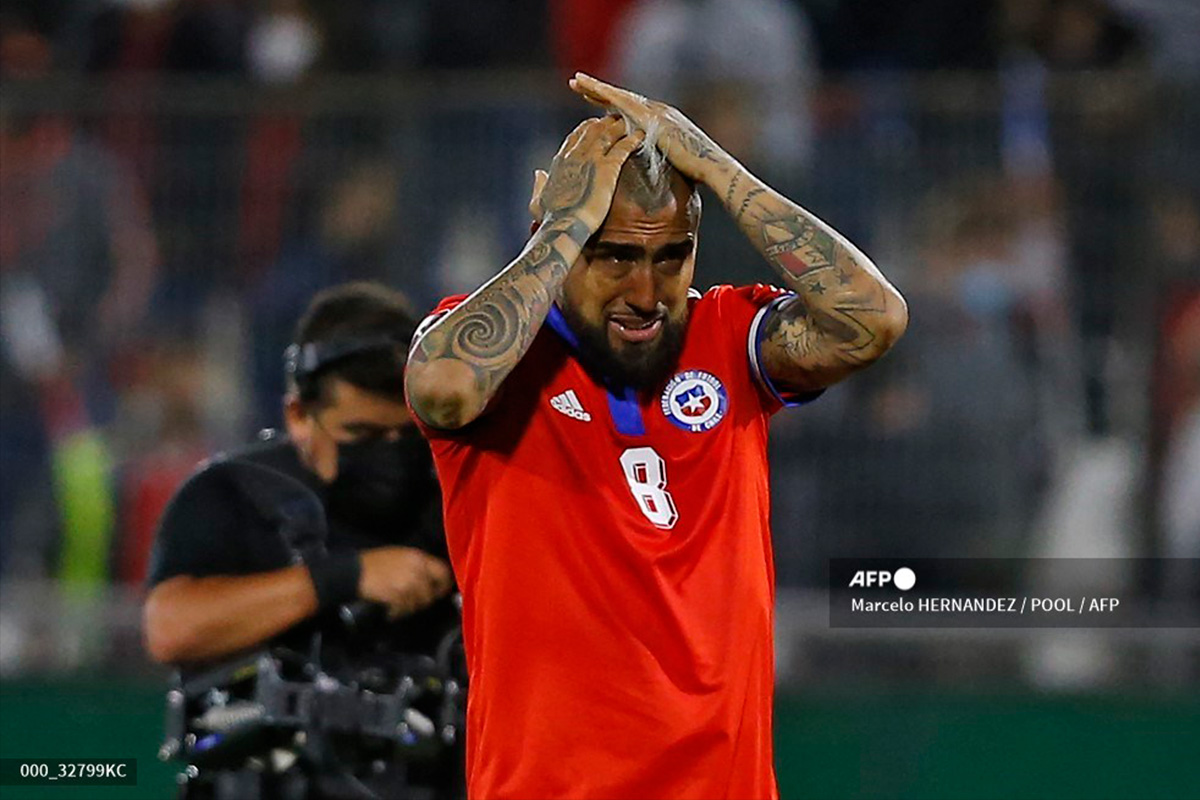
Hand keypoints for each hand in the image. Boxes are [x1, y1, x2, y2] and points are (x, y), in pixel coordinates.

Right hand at [358, 546, 453, 618]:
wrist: (353, 572)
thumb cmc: (374, 563)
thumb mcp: (399, 556)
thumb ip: (417, 566)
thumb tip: (430, 578)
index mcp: (418, 558)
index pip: (443, 572)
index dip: (443, 584)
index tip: (439, 591)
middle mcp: (417, 571)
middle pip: (430, 593)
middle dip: (423, 599)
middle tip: (412, 601)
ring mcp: (408, 585)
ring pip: (417, 604)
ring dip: (408, 607)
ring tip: (397, 602)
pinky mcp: (398, 598)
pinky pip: (403, 610)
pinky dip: (397, 612)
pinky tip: (389, 607)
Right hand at [531, 115, 644, 230]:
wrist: (564, 226)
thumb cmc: (551, 220)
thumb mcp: (538, 201)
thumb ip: (539, 185)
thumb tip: (539, 172)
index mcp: (561, 162)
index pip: (575, 138)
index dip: (586, 130)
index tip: (594, 126)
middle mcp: (576, 155)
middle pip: (593, 130)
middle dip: (605, 123)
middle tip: (617, 119)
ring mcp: (592, 159)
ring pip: (608, 134)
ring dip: (619, 126)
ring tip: (631, 121)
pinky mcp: (608, 168)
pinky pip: (623, 148)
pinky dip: (633, 140)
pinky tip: (641, 136)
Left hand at [568, 72, 729, 185]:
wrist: (710, 166)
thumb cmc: (695, 172)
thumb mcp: (671, 161)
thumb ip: (658, 157)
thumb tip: (651, 168)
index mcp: (659, 121)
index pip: (628, 109)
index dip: (608, 103)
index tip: (590, 98)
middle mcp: (656, 111)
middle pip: (620, 98)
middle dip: (597, 90)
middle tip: (575, 82)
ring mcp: (654, 112)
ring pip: (619, 96)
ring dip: (596, 87)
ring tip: (576, 80)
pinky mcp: (652, 118)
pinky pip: (624, 104)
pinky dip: (606, 95)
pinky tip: (590, 90)